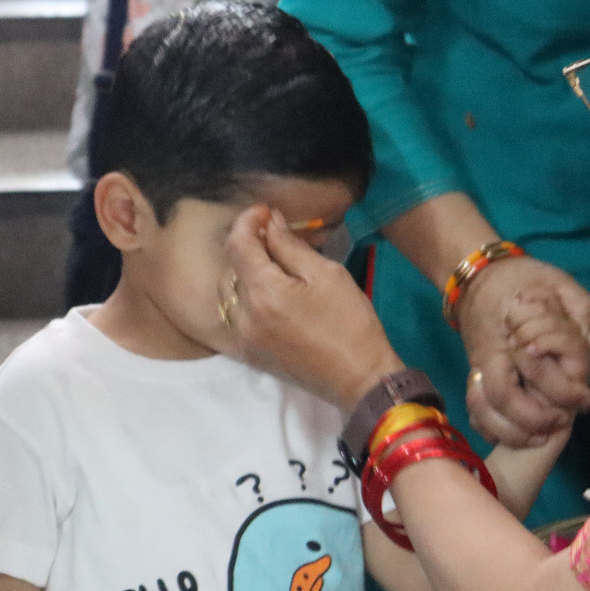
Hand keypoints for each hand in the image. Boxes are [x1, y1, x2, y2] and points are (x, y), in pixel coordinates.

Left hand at [223, 205, 401, 411]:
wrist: (359, 379)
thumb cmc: (350, 322)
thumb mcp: (326, 275)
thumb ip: (290, 246)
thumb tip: (269, 223)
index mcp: (263, 293)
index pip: (237, 245)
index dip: (248, 221)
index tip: (266, 211)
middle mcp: (243, 317)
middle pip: (231, 268)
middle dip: (249, 247)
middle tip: (277, 236)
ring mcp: (243, 339)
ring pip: (230, 293)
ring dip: (246, 273)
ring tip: (275, 266)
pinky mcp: (250, 354)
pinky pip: (237, 316)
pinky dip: (248, 298)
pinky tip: (273, 295)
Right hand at [456, 256, 589, 446]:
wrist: (479, 277)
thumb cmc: (525, 280)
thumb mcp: (559, 281)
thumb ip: (580, 308)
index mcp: (515, 330)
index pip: (535, 369)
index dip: (562, 390)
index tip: (584, 397)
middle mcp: (493, 353)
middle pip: (504, 397)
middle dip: (536, 418)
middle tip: (564, 421)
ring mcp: (479, 367)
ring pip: (484, 409)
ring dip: (513, 431)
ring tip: (542, 436)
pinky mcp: (475, 376)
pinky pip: (475, 411)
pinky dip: (491, 430)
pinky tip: (518, 436)